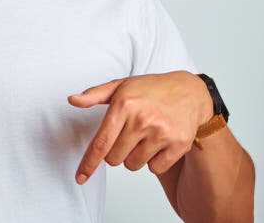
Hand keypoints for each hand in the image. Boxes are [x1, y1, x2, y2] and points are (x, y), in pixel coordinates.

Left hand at [67, 70, 211, 183]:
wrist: (190, 92)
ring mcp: (162, 133)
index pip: (101, 142)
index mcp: (125, 105)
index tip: (80, 177)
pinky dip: (153, 160)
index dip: (89, 163)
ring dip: (134, 156)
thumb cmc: (151, 89)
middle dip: (116, 151)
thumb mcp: (121, 86)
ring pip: (133, 165)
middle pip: (114, 159)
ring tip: (144, 136)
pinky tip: (158, 142)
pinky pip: (154, 168)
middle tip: (127, 134)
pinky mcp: (178, 145)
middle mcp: (143, 120)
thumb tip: (72, 100)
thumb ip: (94, 94)